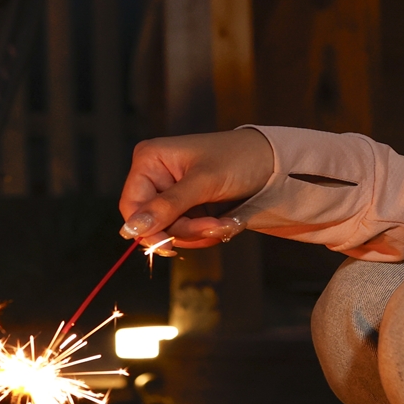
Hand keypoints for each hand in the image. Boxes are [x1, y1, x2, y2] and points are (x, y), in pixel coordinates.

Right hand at [117, 130, 273, 249]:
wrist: (273, 161)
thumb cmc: (238, 158)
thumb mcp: (203, 182)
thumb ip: (167, 206)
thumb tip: (130, 230)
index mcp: (150, 160)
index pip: (132, 205)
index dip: (148, 229)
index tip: (171, 245)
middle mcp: (156, 176)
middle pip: (154, 223)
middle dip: (187, 230)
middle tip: (216, 226)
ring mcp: (172, 193)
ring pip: (173, 231)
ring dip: (202, 233)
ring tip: (228, 223)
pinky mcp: (188, 207)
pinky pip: (188, 232)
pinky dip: (208, 232)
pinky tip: (227, 222)